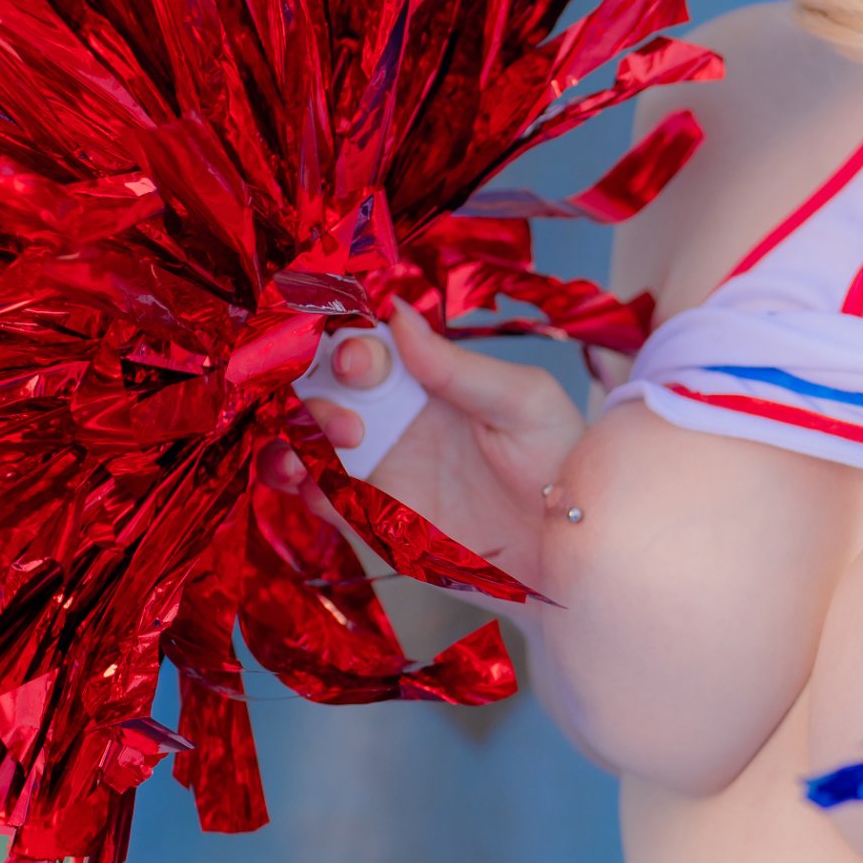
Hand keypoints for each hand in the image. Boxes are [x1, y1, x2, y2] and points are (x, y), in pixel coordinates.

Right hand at [279, 307, 588, 595]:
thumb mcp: (523, 401)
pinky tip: (315, 489)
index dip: (344, 344)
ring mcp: (377, 467)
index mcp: (424, 377)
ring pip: (301, 441)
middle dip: (306, 394)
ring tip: (314, 457)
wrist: (573, 547)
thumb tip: (397, 314)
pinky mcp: (374, 518)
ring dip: (288, 440)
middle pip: (314, 387)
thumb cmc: (561, 462)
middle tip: (347, 424)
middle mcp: (391, 416)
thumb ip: (458, 366)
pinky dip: (302, 490)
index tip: (360, 363)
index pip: (361, 344)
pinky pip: (320, 499)